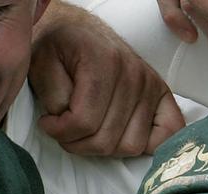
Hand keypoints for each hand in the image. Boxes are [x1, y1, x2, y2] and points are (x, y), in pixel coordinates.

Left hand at [30, 2, 184, 155]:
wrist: (79, 33)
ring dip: (103, 147)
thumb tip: (68, 121)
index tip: (48, 122)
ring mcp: (151, 85)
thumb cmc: (59, 51)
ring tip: (86, 130)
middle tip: (64, 129)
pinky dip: (148, 145)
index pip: (83, 122)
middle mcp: (134, 73)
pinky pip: (167, 134)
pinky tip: (121, 136)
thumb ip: (52, 94)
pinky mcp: (161, 95)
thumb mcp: (40, 65)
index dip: (59, 132)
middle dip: (77, 143)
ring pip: (130, 146)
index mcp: (103, 62)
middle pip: (106, 140)